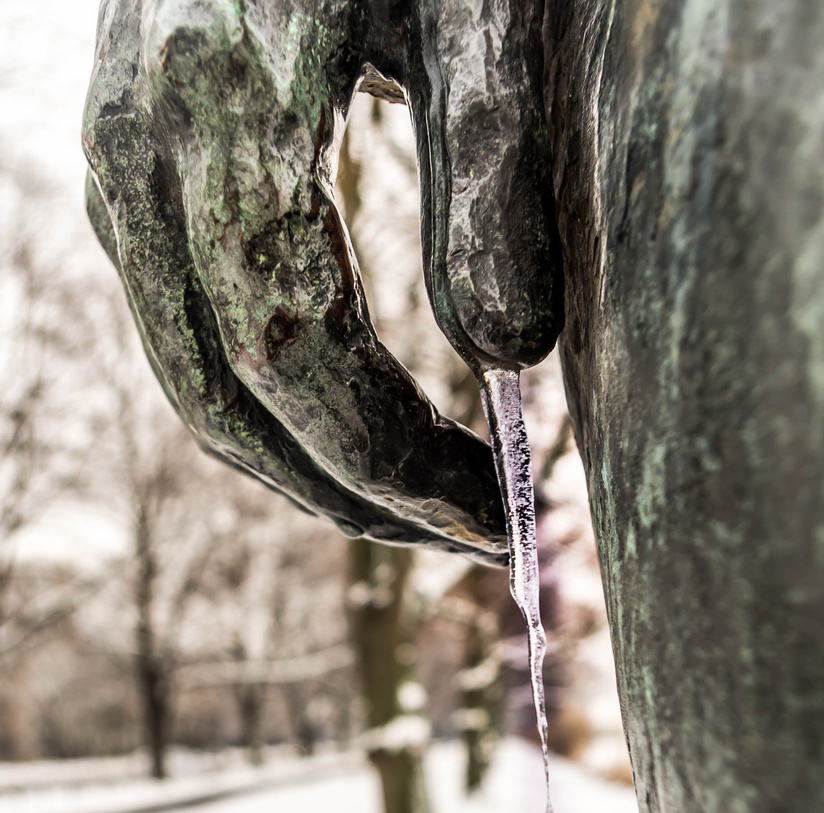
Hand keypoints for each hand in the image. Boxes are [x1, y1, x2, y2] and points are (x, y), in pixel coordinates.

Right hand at [82, 0, 562, 563]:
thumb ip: (491, 169)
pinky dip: (269, 410)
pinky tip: (343, 429)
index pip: (292, 354)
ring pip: (197, 385)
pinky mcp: (133, 184)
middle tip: (459, 533)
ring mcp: (121, 176)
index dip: (387, 458)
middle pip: (229, 398)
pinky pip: (189, 337)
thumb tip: (512, 354)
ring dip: (306, 469)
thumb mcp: (476, 5)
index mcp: (221, 117)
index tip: (484, 511)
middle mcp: (141, 162)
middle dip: (348, 490)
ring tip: (412, 505)